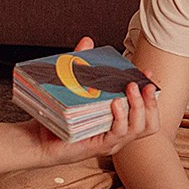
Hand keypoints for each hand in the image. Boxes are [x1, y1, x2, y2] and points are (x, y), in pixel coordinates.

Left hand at [27, 36, 161, 163]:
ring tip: (131, 88)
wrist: (36, 138)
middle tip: (144, 83)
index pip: (146, 112)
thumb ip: (83, 66)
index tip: (148, 74)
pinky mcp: (98, 146)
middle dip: (151, 101)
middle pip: (150, 123)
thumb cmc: (57, 117)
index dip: (152, 94)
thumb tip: (87, 41)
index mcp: (118, 122)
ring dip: (138, 106)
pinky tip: (116, 103)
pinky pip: (118, 133)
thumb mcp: (73, 89)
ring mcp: (110, 142)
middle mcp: (118, 134)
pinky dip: (121, 117)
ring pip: (138, 128)